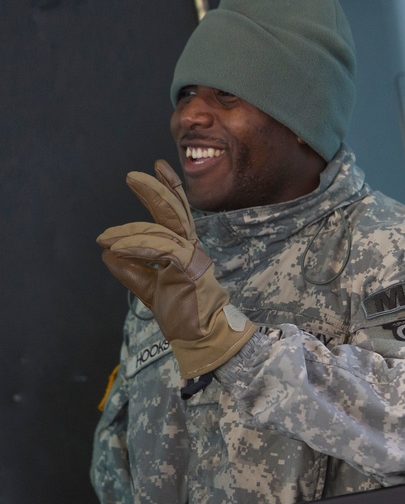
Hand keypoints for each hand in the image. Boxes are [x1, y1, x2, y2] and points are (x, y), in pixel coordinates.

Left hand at [97, 160, 254, 378]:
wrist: (201, 336)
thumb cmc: (183, 313)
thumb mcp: (150, 289)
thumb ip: (132, 271)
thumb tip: (108, 254)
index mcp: (185, 249)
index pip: (178, 212)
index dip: (169, 187)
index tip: (157, 167)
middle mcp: (191, 248)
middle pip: (175, 210)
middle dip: (155, 189)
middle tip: (132, 176)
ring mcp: (192, 257)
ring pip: (162, 229)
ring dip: (129, 231)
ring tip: (104, 237)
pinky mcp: (189, 268)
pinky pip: (160, 249)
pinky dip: (136, 247)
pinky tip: (116, 249)